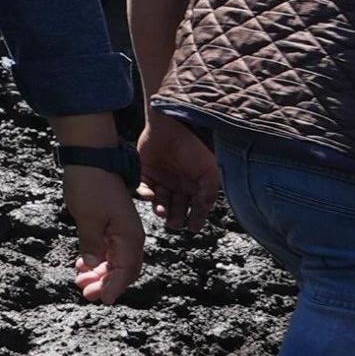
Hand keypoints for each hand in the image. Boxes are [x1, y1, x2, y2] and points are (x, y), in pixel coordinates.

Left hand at [65, 164, 144, 301]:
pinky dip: (96, 259)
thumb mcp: (87, 218)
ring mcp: (120, 229)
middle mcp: (130, 235)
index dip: (115, 287)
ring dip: (100, 273)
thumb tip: (92, 266)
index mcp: (130, 236)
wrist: (89, 158)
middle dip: (106, 283)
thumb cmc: (90, 186)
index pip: (126, 270)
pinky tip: (82, 266)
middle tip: (85, 294)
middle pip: (123, 269)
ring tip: (80, 282)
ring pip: (114, 260)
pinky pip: (107, 248)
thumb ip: (91, 245)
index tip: (102, 300)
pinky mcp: (110, 224)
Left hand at [141, 115, 222, 234]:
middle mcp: (179, 186)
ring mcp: (162, 181)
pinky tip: (151, 196)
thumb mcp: (209, 170)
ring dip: (161, 208)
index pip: (196, 208)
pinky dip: (147, 194)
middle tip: (174, 223)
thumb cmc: (193, 147)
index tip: (193, 228)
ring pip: (161, 201)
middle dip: (176, 217)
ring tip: (162, 212)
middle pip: (177, 208)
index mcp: (195, 187)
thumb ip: (210, 190)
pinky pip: (145, 189)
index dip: (195, 219)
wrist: (171, 127)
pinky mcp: (146, 174)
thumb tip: (206, 208)